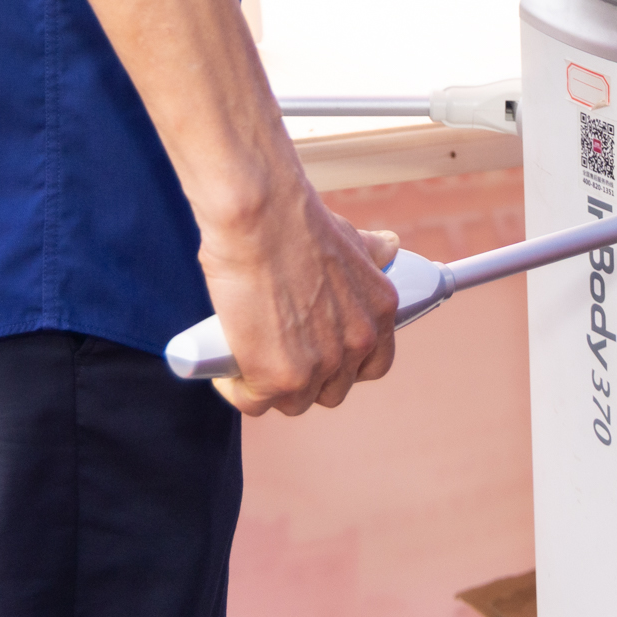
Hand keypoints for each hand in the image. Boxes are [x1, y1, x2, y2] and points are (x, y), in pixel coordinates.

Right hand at [199, 186, 398, 415]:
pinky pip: (252, 402)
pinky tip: (226, 364)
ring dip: (269, 386)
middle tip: (275, 351)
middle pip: (331, 392)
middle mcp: (357, 343)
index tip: (320, 356)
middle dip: (305, 378)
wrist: (259, 214)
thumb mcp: (348, 236)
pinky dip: (234, 387)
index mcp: (379, 312)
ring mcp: (319, 366)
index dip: (344, 366)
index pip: (373, 366)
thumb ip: (370, 252)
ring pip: (293, 402)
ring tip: (248, 354)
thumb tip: (390, 247)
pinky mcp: (278, 378)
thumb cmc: (293, 219)